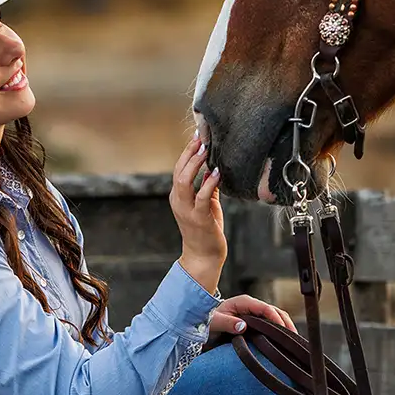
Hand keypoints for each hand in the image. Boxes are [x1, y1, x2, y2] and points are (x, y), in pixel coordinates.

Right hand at [170, 132, 226, 273]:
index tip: (198, 137)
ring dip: (195, 164)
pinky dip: (208, 183)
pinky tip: (217, 173)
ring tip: (206, 150)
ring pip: (184, 181)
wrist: (203, 257)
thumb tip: (212, 170)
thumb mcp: (206, 206)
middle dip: (189, 153)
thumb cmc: (206, 230)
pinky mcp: (198, 218)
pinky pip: (201, 197)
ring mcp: (186, 210)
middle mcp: (178, 201)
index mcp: (178, 196)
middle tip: (201, 137)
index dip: (187, 152)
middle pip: (178, 171)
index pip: (179, 169)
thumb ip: (207, 188)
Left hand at [208, 294, 298, 336]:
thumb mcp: (215, 322)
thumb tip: (243, 326)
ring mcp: (255, 312)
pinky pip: (271, 324)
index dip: (276, 319)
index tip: (284, 331)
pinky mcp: (256, 320)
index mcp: (244, 302)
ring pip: (276, 317)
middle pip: (275, 311)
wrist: (203, 321)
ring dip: (285, 328)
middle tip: (295, 339)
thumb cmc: (208, 320)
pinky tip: (285, 342)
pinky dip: (280, 331)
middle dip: (286, 324)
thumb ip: (227, 323)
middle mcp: (252, 305)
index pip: (266, 308)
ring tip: (294, 342)